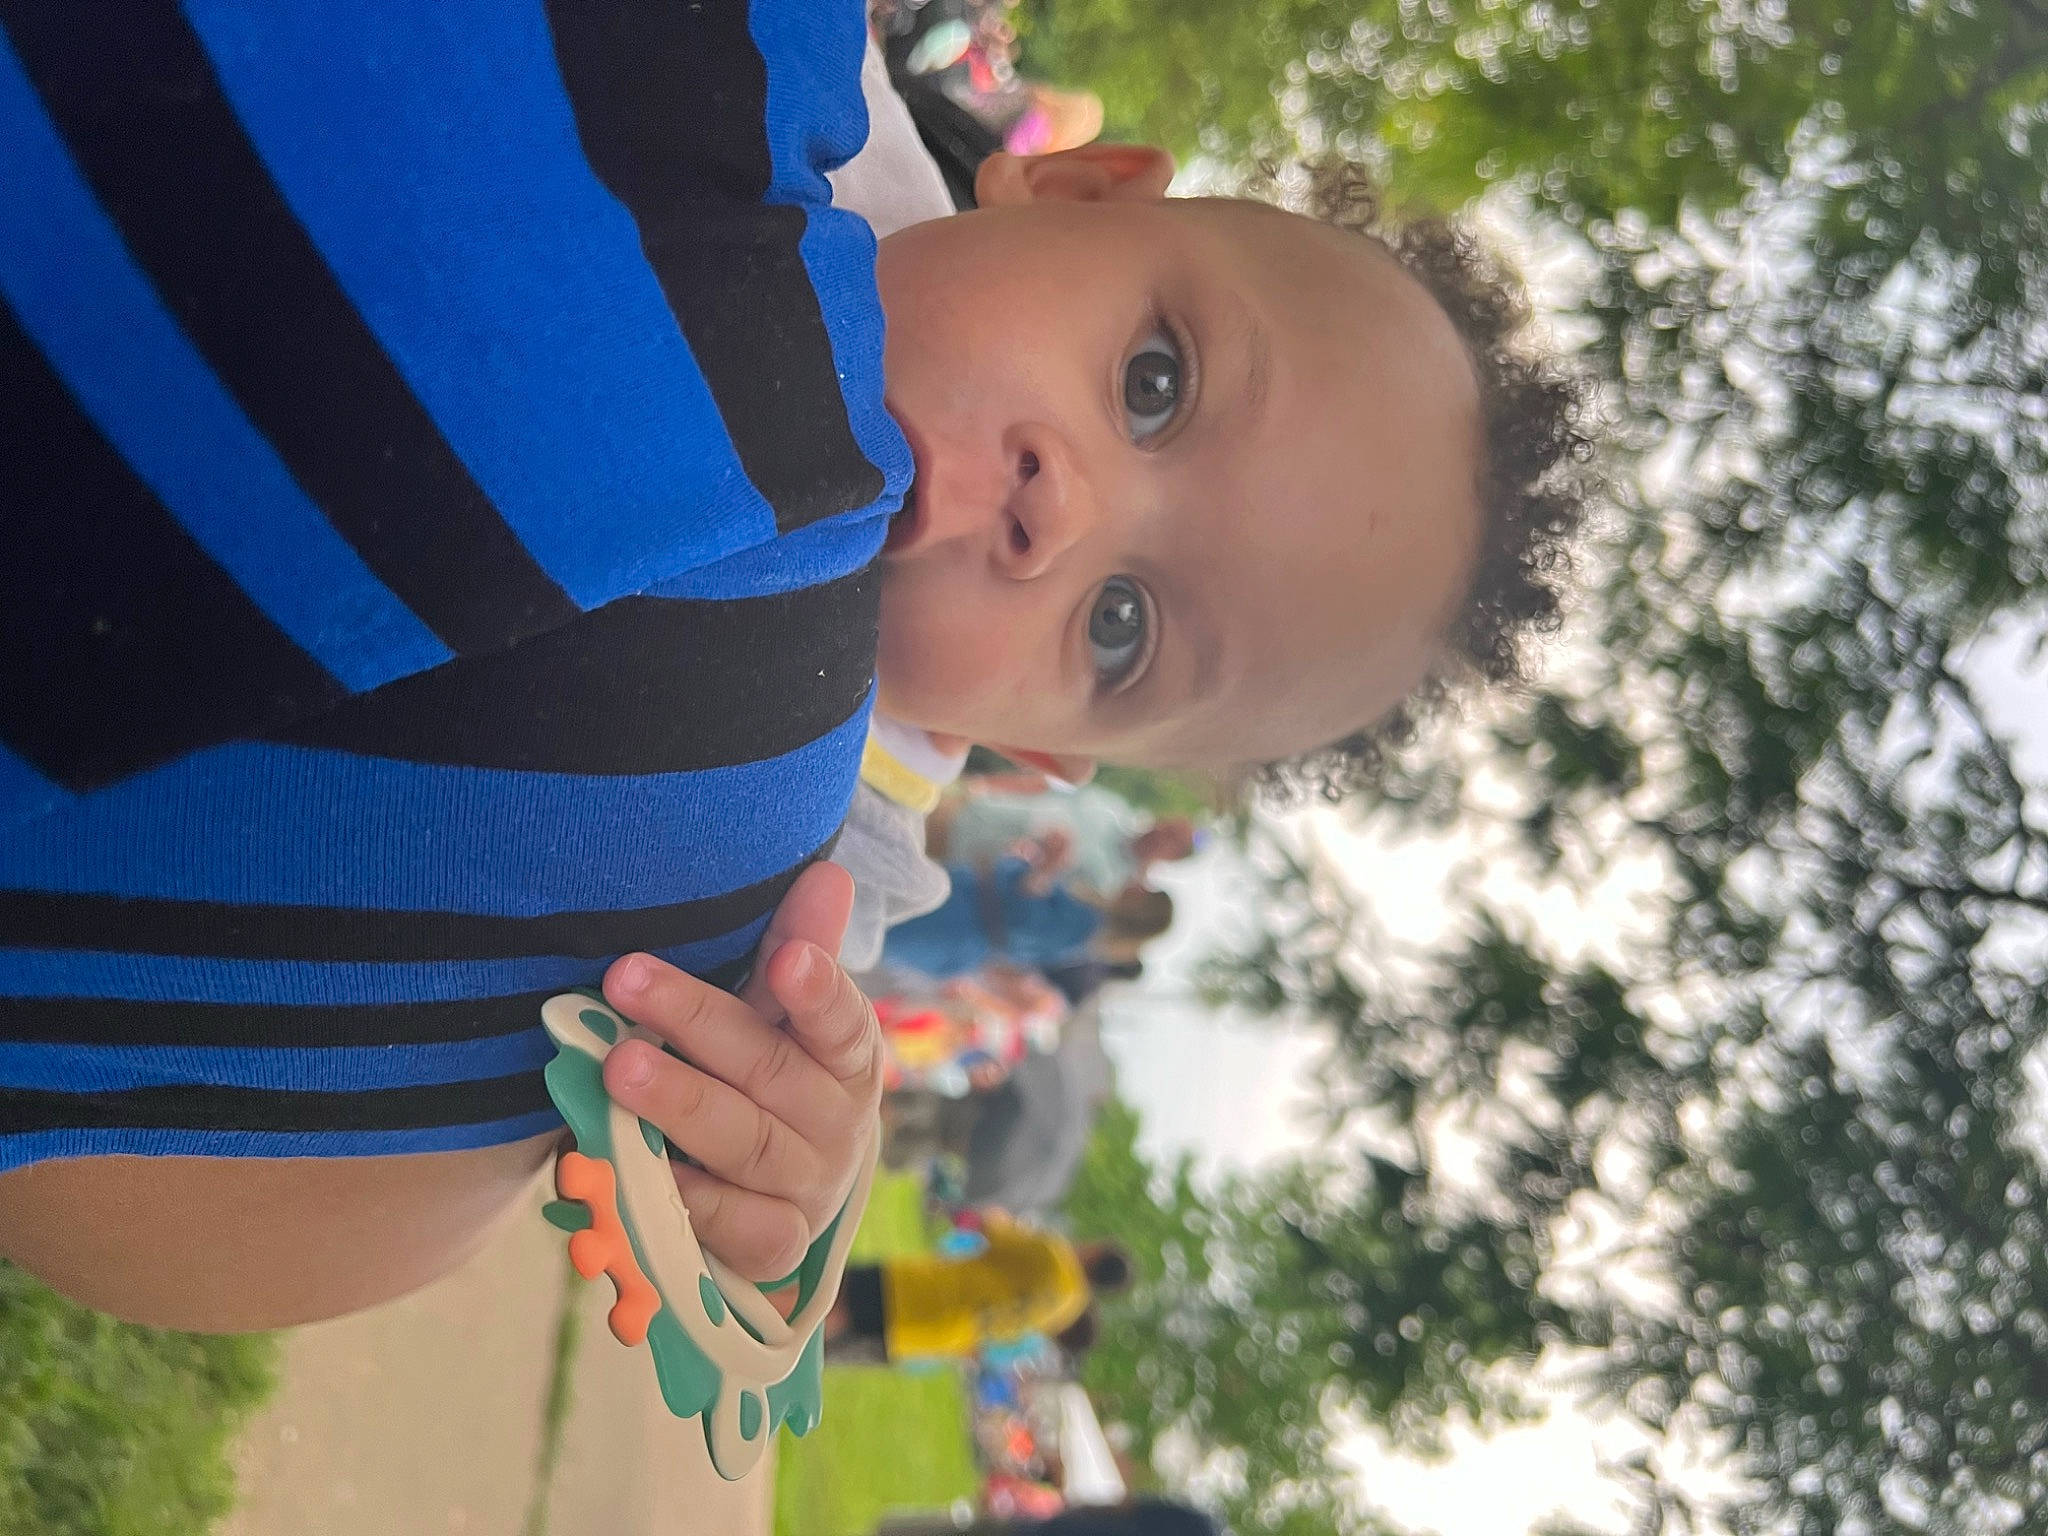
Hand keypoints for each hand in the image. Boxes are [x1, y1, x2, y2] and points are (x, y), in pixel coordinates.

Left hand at [594, 862, 883, 1283]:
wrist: (774, 1195)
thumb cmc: (769, 1081)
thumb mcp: (779, 1013)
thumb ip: (797, 946)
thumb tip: (829, 872)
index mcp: (847, 1056)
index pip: (843, 1020)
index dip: (818, 990)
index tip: (786, 958)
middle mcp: (837, 1124)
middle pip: (771, 1072)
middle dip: (697, 1022)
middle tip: (627, 978)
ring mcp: (807, 1189)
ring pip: (744, 1144)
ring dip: (678, 1103)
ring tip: (618, 1068)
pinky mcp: (773, 1246)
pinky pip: (729, 1223)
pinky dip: (684, 1196)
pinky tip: (638, 1165)